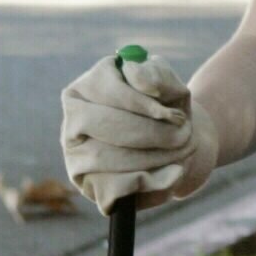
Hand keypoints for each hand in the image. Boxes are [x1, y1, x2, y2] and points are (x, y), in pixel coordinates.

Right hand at [59, 51, 218, 212]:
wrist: (180, 147)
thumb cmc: (170, 112)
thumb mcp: (173, 89)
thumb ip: (156, 73)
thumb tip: (131, 69)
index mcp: (88, 86)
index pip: (101, 87)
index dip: (139, 101)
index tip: (171, 112)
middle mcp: (73, 119)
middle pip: (97, 122)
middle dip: (149, 131)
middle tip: (183, 135)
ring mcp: (74, 154)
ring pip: (103, 156)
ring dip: (154, 155)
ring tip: (183, 150)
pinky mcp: (88, 184)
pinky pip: (112, 186)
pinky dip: (149, 180)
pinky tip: (171, 172)